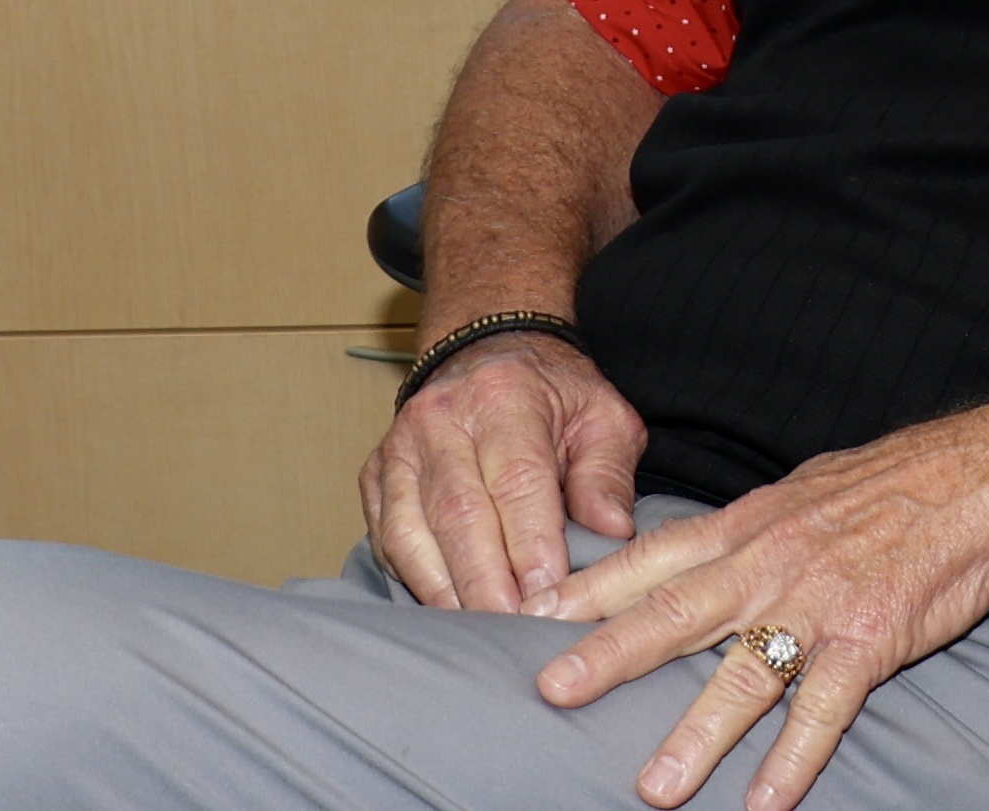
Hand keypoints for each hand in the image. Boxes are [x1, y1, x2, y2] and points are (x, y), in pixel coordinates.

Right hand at [359, 335, 645, 613]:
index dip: (530, 544)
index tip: (548, 594)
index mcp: (504, 398)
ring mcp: (399, 449)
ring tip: (476, 632)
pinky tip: (444, 608)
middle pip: (458, 514)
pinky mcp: (375, 476)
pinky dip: (413, 578)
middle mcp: (441, 420)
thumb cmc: (552, 396)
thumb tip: (613, 530)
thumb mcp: (603, 416)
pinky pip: (387, 538)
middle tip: (511, 628)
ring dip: (444, 590)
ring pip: (411, 532)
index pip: (516, 481)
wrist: (490, 355)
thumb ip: (608, 473)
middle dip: (484, 581)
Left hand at [531, 397, 988, 810]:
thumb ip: (749, 528)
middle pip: (676, 613)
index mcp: (752, 523)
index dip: (592, 587)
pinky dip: (795, 757)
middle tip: (550, 691)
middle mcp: (773, 561)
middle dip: (608, 654)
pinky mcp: (871, 636)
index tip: (529, 614)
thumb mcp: (804, 488)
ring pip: (744, 674)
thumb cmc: (897, 481)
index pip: (655, 556)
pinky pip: (825, 706)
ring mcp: (820, 602)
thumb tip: (700, 551)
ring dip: (696, 733)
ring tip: (654, 787)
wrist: (987, 474)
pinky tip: (766, 803)